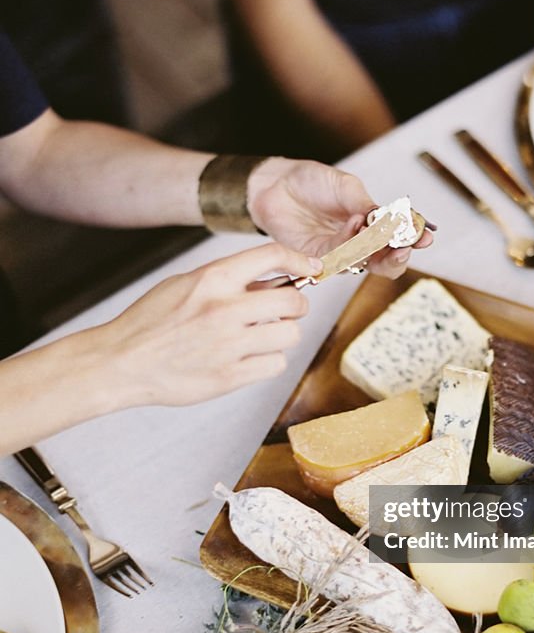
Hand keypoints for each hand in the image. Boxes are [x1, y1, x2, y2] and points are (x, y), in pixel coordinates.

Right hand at [95, 244, 320, 406]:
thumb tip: (276, 281)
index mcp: (212, 279)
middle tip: (285, 311)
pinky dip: (267, 361)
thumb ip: (229, 281)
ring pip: (290, 335)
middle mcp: (224, 309)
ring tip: (259, 337)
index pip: (272, 256)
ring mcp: (229, 345)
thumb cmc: (151, 322)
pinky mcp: (230, 377)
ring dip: (281, 336)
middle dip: (296, 306)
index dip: (301, 260)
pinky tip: (249, 358)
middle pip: (294, 302)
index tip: (312, 268)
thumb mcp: (186, 284)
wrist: (122, 361)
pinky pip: (275, 365)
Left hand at [248, 157, 432, 278]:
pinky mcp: (320, 258)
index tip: (426, 236)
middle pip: (387, 263)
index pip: (398, 238)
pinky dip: (351, 241)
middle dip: (399, 257)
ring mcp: (340, 253)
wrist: (277, 185)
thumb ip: (367, 205)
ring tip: (376, 225)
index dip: (414, 239)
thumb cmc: (312, 183)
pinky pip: (341, 257)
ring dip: (375, 247)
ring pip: (366, 263)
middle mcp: (359, 243)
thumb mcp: (346, 187)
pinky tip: (355, 222)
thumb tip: (390, 219)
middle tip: (405, 246)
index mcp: (372, 224)